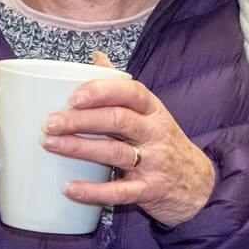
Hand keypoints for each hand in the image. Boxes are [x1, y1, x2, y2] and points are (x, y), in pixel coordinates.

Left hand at [45, 64, 215, 227]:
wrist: (198, 184)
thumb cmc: (165, 143)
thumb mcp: (151, 113)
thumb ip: (122, 87)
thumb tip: (96, 57)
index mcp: (154, 110)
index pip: (130, 93)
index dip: (101, 92)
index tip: (73, 97)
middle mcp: (155, 133)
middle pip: (118, 121)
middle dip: (81, 120)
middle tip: (50, 123)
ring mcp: (154, 163)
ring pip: (115, 153)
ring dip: (80, 148)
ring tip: (51, 145)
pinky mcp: (149, 190)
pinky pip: (120, 191)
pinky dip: (94, 191)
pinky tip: (70, 188)